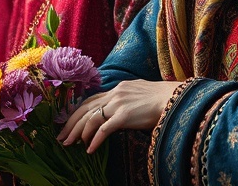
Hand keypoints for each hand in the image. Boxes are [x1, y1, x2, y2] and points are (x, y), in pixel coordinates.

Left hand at [57, 80, 181, 152]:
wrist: (177, 98)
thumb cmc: (163, 99)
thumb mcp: (140, 94)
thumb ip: (127, 99)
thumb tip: (121, 110)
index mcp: (117, 88)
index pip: (90, 100)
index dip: (77, 112)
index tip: (67, 123)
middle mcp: (114, 93)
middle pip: (85, 109)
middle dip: (70, 124)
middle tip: (60, 137)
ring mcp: (119, 104)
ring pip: (90, 119)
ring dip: (78, 133)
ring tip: (70, 145)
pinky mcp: (125, 115)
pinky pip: (104, 129)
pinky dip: (94, 140)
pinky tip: (89, 149)